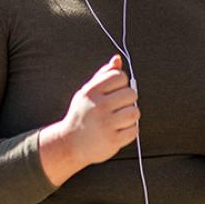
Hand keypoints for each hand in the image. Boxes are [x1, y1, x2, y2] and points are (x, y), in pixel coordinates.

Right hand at [40, 54, 139, 184]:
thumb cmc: (82, 115)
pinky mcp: (112, 140)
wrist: (70, 144)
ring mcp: (105, 124)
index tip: (115, 91)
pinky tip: (119, 130)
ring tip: (120, 119)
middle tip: (118, 107)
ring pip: (134, 112)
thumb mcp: (87, 92)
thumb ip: (104, 75)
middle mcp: (98, 106)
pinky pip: (134, 130)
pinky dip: (130, 131)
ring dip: (130, 116)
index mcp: (91, 92)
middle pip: (131, 94)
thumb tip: (117, 59)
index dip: (121, 83)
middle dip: (128, 100)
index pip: (119, 76)